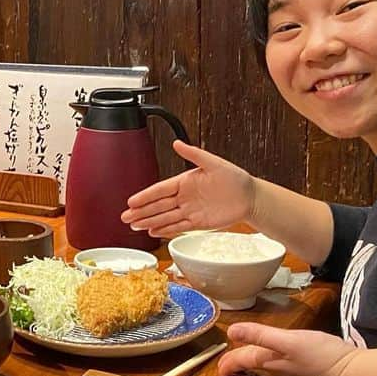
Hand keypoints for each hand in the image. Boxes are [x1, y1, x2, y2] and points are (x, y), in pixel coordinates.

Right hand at [120, 140, 255, 237]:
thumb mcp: (214, 163)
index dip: (145, 196)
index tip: (131, 201)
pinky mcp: (199, 223)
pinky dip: (165, 230)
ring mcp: (190, 211)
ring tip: (134, 226)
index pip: (159, 190)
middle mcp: (184, 197)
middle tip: (126, 217)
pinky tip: (153, 232)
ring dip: (149, 222)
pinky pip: (178, 227)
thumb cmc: (234, 178)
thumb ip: (194, 154)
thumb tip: (177, 143)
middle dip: (141, 212)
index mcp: (184, 182)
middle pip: (158, 206)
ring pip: (165, 218)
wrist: (250, 197)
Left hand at [218, 322, 358, 375]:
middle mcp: (276, 367)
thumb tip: (230, 331)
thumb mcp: (287, 341)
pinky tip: (274, 354)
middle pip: (251, 364)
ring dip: (251, 361)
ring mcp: (291, 369)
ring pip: (264, 364)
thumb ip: (259, 335)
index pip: (241, 361)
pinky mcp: (305, 367)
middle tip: (226, 363)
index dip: (227, 363)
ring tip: (244, 357)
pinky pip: (279, 362)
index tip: (217, 368)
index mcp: (268, 360)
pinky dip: (268, 358)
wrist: (351, 372)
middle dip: (237, 363)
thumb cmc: (319, 355)